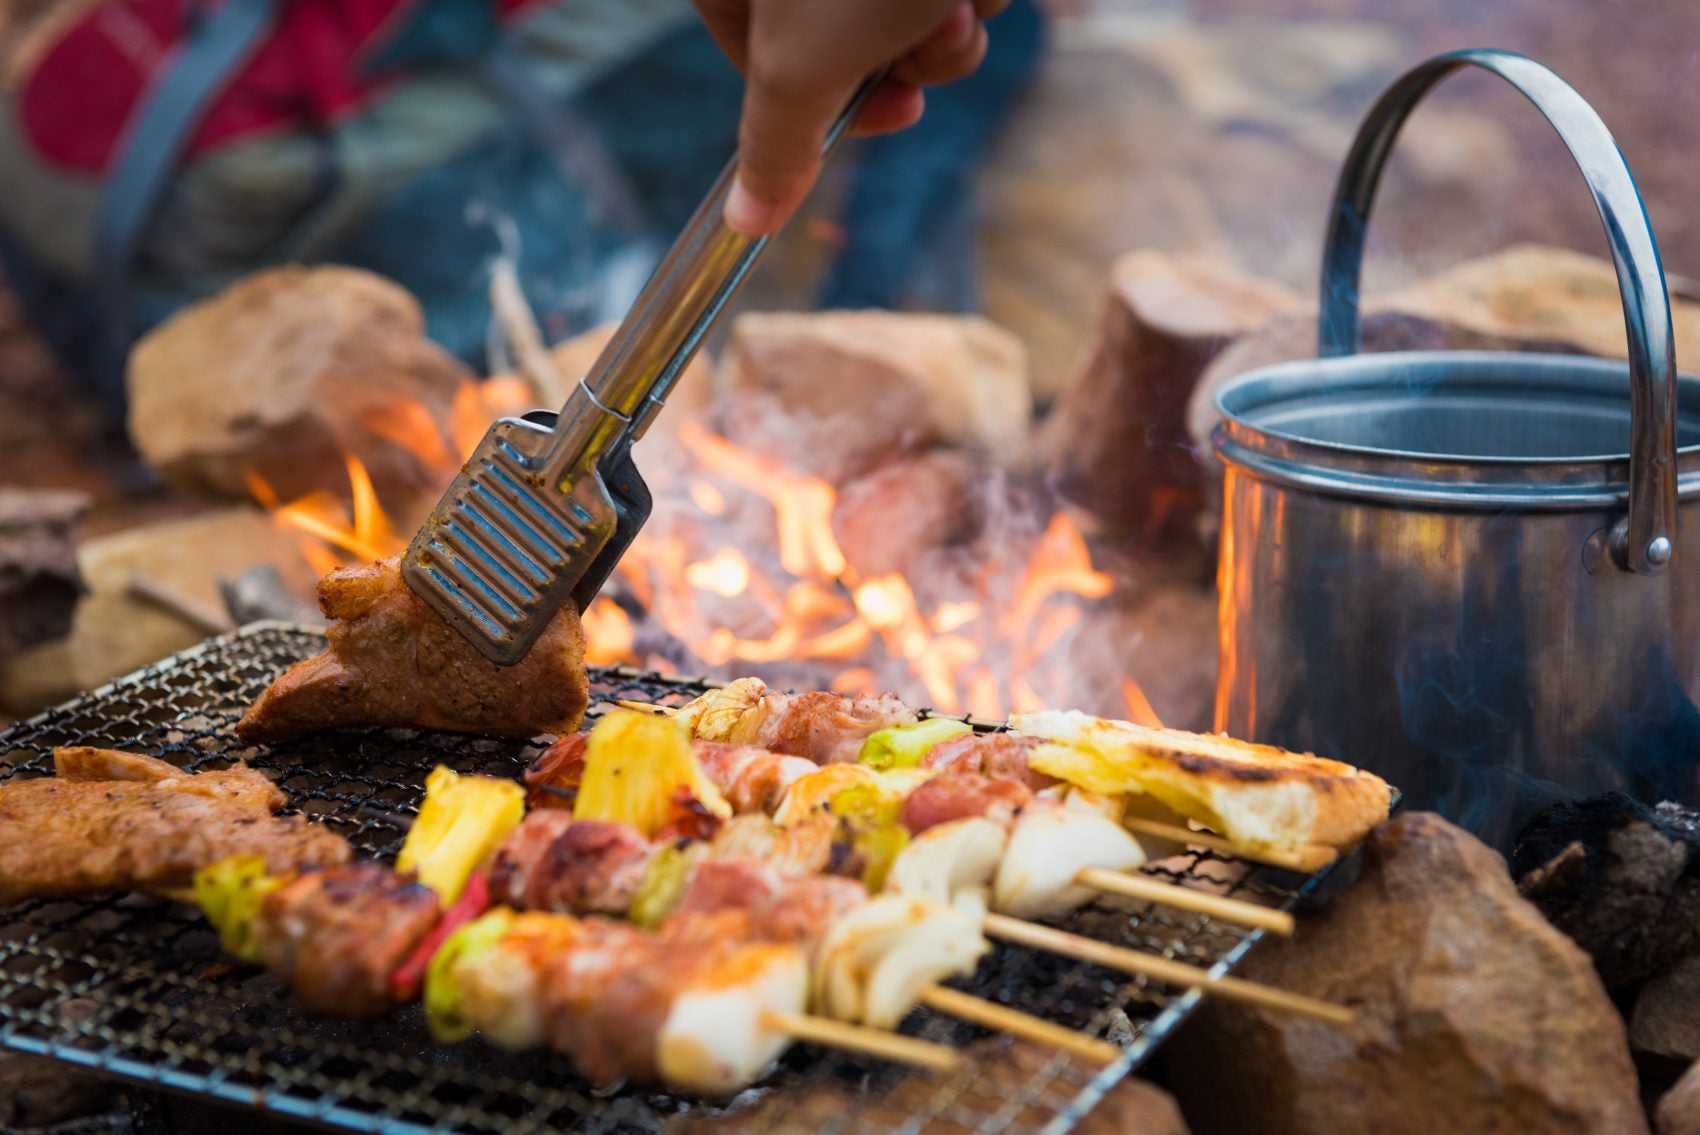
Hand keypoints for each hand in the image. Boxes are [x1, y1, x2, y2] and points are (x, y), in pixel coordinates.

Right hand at [694, 0, 1007, 235]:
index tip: (894, 112)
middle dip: (909, 52)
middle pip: (851, 40)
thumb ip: (774, 147)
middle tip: (929, 28)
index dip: (833, 104)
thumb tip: (742, 227)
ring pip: (917, 5)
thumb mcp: (803, 64)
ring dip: (955, 14)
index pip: (762, 60)